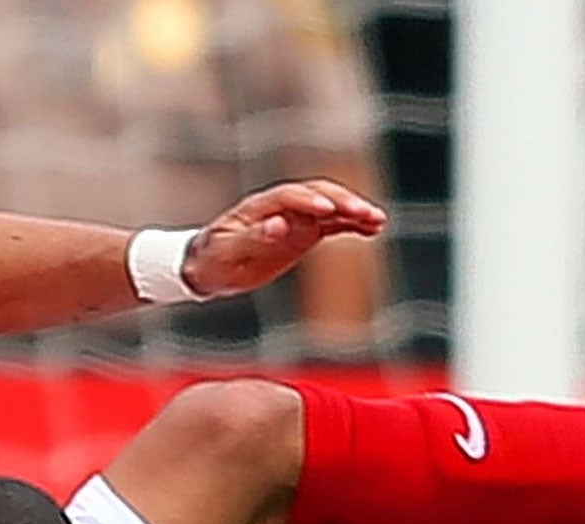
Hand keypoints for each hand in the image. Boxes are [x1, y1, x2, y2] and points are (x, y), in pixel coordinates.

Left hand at [182, 180, 385, 300]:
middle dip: (341, 202)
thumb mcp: (226, 253)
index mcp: (258, 207)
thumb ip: (253, 238)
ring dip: (354, 211)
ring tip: (378, 221)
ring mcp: (294, 218)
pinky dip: (352, 225)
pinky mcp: (303, 232)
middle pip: (317, 195)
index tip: (327, 211)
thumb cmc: (211, 259)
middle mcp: (280, 207)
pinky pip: (332, 224)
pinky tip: (373, 229)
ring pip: (330, 207)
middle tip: (365, 213)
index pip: (289, 197)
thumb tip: (279, 225)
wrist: (206, 267)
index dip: (308, 202)